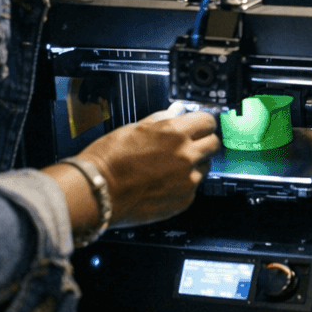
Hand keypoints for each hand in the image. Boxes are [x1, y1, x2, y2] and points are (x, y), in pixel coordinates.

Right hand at [79, 109, 219, 227]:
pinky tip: (164, 183)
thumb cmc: (109, 159)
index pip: (208, 121)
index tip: (199, 126)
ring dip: (195, 164)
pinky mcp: (184, 200)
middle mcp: (186, 155)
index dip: (202, 123)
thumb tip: (177, 111)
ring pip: (205, 167)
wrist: (97, 192)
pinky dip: (183, 185)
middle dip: (204, 142)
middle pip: (214, 144)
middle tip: (190, 145)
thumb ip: (162, 120)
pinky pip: (193, 188)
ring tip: (171, 167)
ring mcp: (187, 180)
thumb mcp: (135, 128)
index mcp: (175, 132)